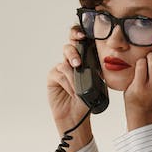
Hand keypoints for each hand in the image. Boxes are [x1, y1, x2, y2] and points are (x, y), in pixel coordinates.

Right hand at [46, 27, 92, 151]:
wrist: (78, 117)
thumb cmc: (88, 100)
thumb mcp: (96, 82)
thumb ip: (94, 68)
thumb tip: (97, 59)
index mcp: (85, 58)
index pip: (82, 41)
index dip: (80, 33)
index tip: (83, 34)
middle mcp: (72, 61)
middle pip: (70, 45)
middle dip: (74, 48)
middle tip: (79, 57)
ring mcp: (62, 68)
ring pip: (65, 59)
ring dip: (73, 68)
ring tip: (78, 71)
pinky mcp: (53, 76)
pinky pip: (60, 73)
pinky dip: (68, 82)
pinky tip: (73, 91)